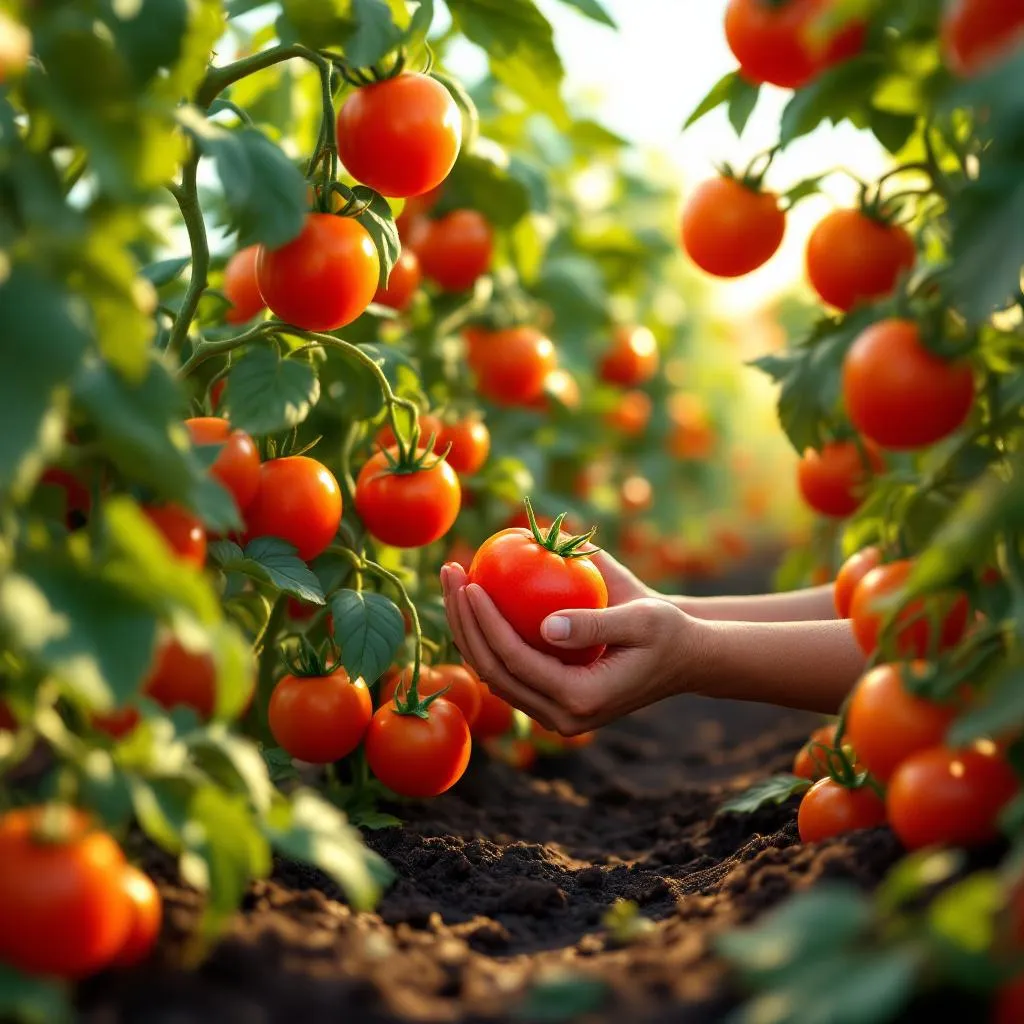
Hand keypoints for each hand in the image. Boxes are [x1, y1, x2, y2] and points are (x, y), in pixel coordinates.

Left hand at [440, 554, 708, 735]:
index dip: (485, 621)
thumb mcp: (642, 620)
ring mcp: (553, 713)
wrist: (683, 657)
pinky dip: (485, 634)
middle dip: (462, 621)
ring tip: (453, 580)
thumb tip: (546, 626)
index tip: (470, 581)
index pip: (514, 660)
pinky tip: (475, 596)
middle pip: (492, 669)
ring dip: (466, 627)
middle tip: (450, 573)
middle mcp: (561, 717)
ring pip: (492, 672)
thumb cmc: (667, 631)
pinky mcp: (550, 699)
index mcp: (580, 700)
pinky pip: (506, 669)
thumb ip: (595, 625)